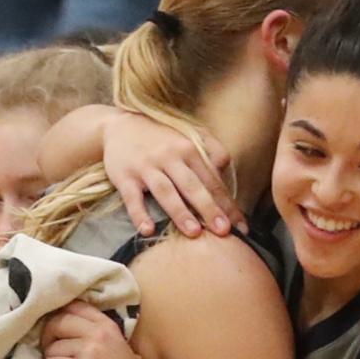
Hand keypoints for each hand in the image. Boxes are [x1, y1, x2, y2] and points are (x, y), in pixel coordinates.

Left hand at [39, 302, 156, 358]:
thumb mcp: (122, 350)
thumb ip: (103, 338)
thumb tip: (77, 333)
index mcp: (108, 326)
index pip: (76, 306)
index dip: (59, 315)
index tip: (55, 330)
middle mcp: (98, 334)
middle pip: (58, 322)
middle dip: (47, 337)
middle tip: (48, 353)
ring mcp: (88, 352)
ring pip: (52, 348)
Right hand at [103, 110, 245, 238]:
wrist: (119, 126)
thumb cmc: (158, 136)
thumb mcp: (188, 133)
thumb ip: (210, 147)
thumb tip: (225, 165)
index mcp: (188, 149)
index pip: (211, 181)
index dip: (227, 204)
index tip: (240, 227)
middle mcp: (169, 157)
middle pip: (192, 186)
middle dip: (209, 209)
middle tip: (223, 231)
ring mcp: (146, 167)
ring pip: (166, 191)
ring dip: (180, 212)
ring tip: (194, 233)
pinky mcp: (125, 177)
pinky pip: (132, 198)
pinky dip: (139, 214)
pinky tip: (148, 230)